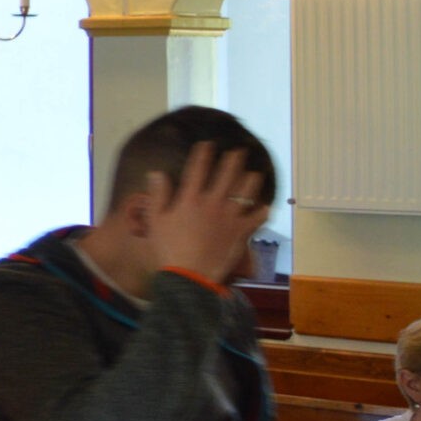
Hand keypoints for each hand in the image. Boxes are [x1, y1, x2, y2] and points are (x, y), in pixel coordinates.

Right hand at [149, 143, 265, 284]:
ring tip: (255, 174)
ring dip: (251, 182)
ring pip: (245, 193)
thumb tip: (157, 173)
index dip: (203, 155)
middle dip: (233, 161)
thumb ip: (158, 195)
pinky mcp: (241, 233)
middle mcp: (212, 203)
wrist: (189, 276)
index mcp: (189, 199)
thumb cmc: (167, 249)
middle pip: (226, 176)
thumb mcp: (155, 221)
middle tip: (240, 152)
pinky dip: (262, 212)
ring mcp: (229, 218)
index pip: (197, 171)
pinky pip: (257, 219)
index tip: (209, 144)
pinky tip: (265, 207)